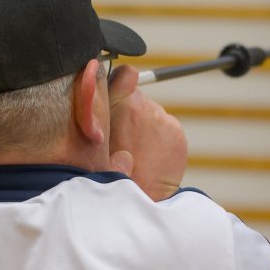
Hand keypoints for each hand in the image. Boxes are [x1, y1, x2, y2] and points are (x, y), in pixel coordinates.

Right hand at [107, 65, 187, 200]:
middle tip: (125, 138)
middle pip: (139, 99)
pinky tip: (151, 156)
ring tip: (138, 151)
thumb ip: (98, 109)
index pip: (127, 74)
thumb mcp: (93, 137)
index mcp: (120, 104)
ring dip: (147, 127)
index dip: (123, 82)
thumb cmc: (107, 170)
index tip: (121, 89)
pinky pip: (167, 129)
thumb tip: (104, 86)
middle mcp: (144, 106)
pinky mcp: (177, 132)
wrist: (138, 195)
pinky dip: (161, 139)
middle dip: (133, 113)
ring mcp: (163, 119)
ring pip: (154, 116)